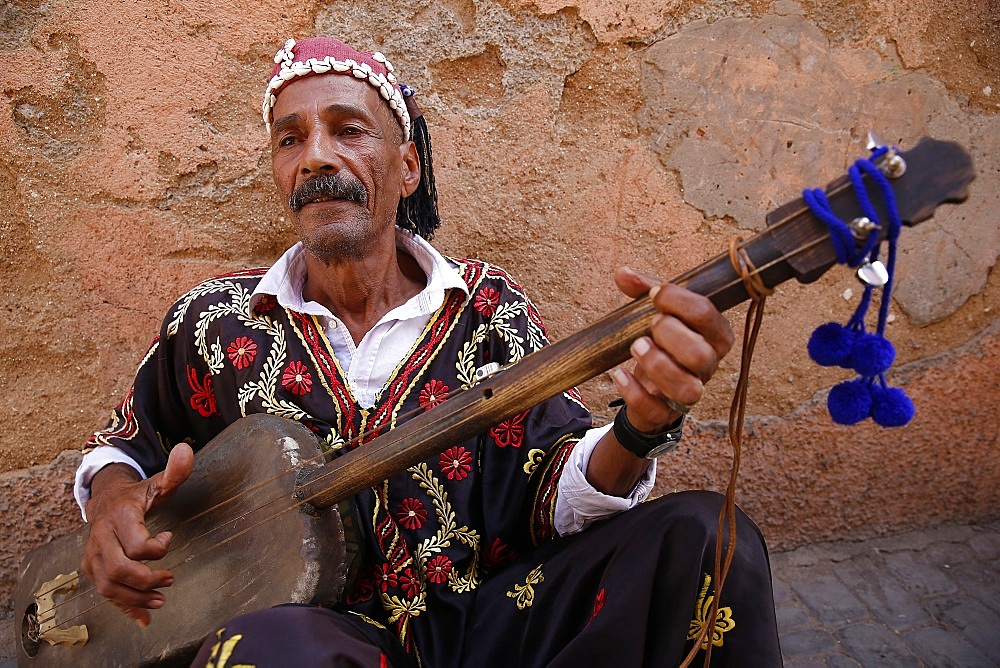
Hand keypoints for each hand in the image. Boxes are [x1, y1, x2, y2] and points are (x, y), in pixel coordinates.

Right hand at [80, 444, 193, 626]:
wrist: (105, 500)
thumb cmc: (138, 495)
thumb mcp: (157, 483)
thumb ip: (175, 471)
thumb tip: (187, 450)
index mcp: (120, 518)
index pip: (136, 545)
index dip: (156, 549)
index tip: (168, 539)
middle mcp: (101, 538)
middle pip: (119, 571)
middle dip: (147, 581)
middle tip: (169, 580)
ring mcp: (93, 555)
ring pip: (108, 587)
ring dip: (135, 599)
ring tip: (160, 601)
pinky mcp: (92, 568)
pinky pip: (104, 593)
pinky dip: (123, 608)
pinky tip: (142, 619)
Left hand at [611, 267, 734, 432]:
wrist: (650, 385)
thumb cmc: (663, 340)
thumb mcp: (658, 311)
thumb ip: (644, 290)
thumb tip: (624, 274)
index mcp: (714, 335)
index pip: (707, 314)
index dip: (678, 300)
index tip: (654, 294)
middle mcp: (708, 365)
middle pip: (701, 355)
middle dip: (671, 336)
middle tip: (649, 327)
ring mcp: (691, 392)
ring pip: (687, 389)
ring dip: (657, 365)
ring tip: (636, 347)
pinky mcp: (667, 412)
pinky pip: (657, 411)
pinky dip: (634, 392)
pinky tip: (619, 374)